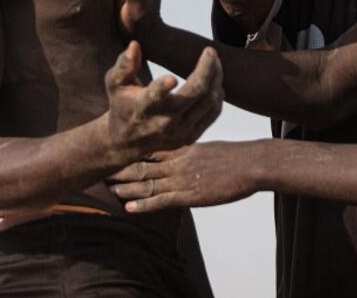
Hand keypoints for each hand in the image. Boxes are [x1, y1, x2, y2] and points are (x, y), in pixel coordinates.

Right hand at [105, 42, 224, 156]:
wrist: (126, 141)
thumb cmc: (122, 103)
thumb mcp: (115, 83)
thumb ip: (124, 65)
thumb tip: (134, 45)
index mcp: (142, 107)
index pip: (153, 97)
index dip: (162, 88)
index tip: (172, 77)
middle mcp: (163, 122)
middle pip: (194, 93)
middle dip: (207, 69)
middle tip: (210, 51)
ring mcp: (179, 132)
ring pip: (209, 102)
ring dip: (216, 78)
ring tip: (215, 62)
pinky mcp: (190, 137)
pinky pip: (213, 113)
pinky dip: (217, 95)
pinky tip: (215, 81)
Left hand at [107, 141, 258, 212]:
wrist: (252, 163)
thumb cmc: (238, 156)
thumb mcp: (211, 148)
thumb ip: (195, 153)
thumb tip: (187, 155)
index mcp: (184, 149)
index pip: (152, 150)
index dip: (133, 153)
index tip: (118, 153)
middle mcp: (178, 163)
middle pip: (143, 165)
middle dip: (122, 169)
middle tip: (103, 170)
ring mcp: (182, 179)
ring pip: (147, 183)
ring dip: (127, 187)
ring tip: (109, 189)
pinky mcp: (190, 195)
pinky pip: (161, 200)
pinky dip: (144, 204)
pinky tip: (129, 207)